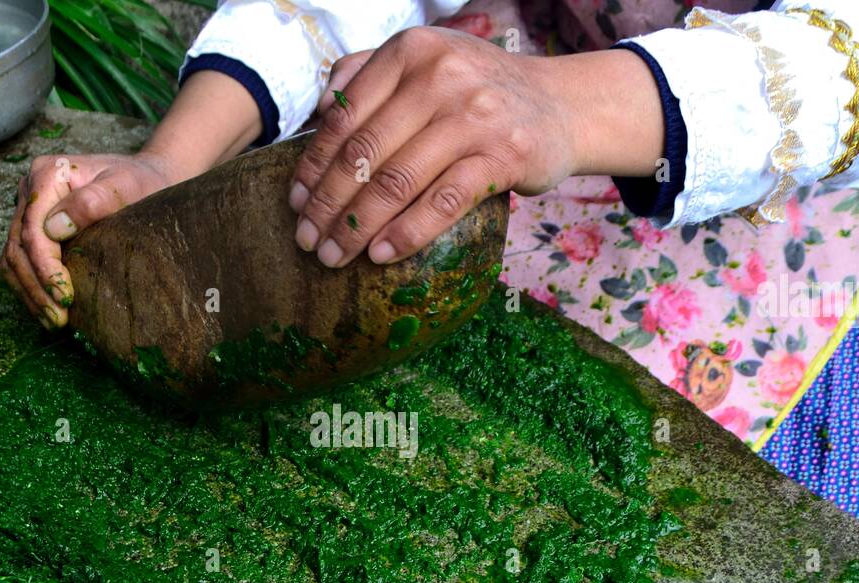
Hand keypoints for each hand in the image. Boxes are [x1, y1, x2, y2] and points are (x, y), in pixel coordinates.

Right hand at [0, 151, 179, 327]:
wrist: (147, 177)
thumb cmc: (140, 182)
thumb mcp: (125, 186)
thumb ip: (94, 201)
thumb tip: (55, 229)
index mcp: (47, 174)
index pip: (33, 230)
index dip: (45, 268)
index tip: (65, 297)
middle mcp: (31, 190)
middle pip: (18, 247)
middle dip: (35, 287)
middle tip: (58, 319)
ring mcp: (29, 208)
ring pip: (13, 257)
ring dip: (29, 292)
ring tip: (52, 320)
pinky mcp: (34, 225)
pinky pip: (20, 260)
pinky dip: (30, 286)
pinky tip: (48, 307)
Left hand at [288, 28, 661, 267]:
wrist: (562, 105)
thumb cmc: (480, 92)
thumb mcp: (427, 62)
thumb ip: (371, 74)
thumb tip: (319, 111)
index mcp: (411, 51)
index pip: (344, 117)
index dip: (313, 166)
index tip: (295, 203)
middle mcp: (440, 76)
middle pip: (364, 154)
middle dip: (328, 205)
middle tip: (308, 241)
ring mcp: (474, 116)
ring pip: (396, 181)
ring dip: (358, 227)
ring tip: (336, 256)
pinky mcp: (502, 156)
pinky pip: (442, 202)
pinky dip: (407, 233)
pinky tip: (382, 255)